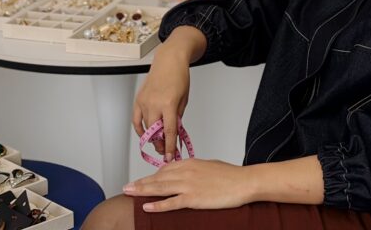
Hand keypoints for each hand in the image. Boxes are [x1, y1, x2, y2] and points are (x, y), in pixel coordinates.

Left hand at [123, 158, 255, 211]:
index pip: (166, 169)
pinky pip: (171, 202)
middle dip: (141, 182)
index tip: (144, 181)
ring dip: (142, 191)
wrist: (244, 182)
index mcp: (190, 163)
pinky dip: (157, 205)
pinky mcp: (193, 198)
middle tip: (127, 186)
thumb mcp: (210, 165)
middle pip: (158, 178)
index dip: (153, 176)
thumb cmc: (231, 175)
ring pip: (160, 188)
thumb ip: (196, 169)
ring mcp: (188, 185)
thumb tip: (189, 171)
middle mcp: (186, 172)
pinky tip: (146, 206)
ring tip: (129, 193)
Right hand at [132, 26, 201, 160]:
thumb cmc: (179, 77)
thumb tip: (173, 132)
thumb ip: (178, 117)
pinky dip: (140, 130)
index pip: (169, 132)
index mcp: (169, 104)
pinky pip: (136, 120)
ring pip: (145, 128)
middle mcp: (154, 104)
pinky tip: (146, 135)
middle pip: (155, 132)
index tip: (171, 156)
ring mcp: (144, 102)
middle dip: (160, 145)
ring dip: (151, 138)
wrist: (169, 60)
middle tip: (165, 152)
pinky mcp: (138, 100)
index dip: (170, 147)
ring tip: (159, 143)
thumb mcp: (184, 99)